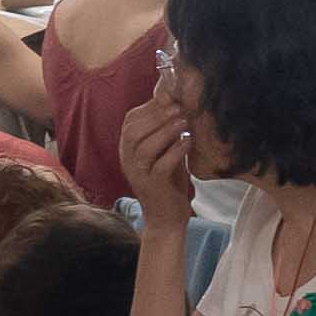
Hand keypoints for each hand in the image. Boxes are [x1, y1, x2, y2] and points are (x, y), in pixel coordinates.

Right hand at [115, 77, 196, 216]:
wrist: (167, 217)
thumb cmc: (168, 182)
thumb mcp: (164, 152)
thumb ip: (166, 133)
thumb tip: (177, 104)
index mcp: (128, 149)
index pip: (130, 121)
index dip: (149, 107)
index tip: (171, 97)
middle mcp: (127, 160)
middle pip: (134, 131)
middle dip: (157, 116)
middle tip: (179, 107)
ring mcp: (137, 174)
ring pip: (144, 147)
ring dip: (165, 131)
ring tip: (185, 122)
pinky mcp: (152, 186)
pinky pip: (160, 165)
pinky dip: (175, 151)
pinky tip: (188, 142)